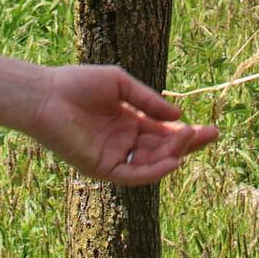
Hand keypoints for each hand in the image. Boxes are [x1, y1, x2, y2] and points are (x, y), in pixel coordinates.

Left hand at [25, 65, 218, 185]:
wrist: (46, 95)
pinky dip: (153, 171)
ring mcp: (114, 156)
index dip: (186, 132)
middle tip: (212, 134)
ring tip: (190, 137)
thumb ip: (148, 100)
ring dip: (173, 153)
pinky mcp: (102, 168)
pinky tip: (172, 162)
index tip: (210, 128)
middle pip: (162, 148)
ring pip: (151, 161)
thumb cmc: (78, 83)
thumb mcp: (120, 84)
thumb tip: (179, 115)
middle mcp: (124, 141)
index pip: (164, 132)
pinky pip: (132, 174)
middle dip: (188, 143)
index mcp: (129, 121)